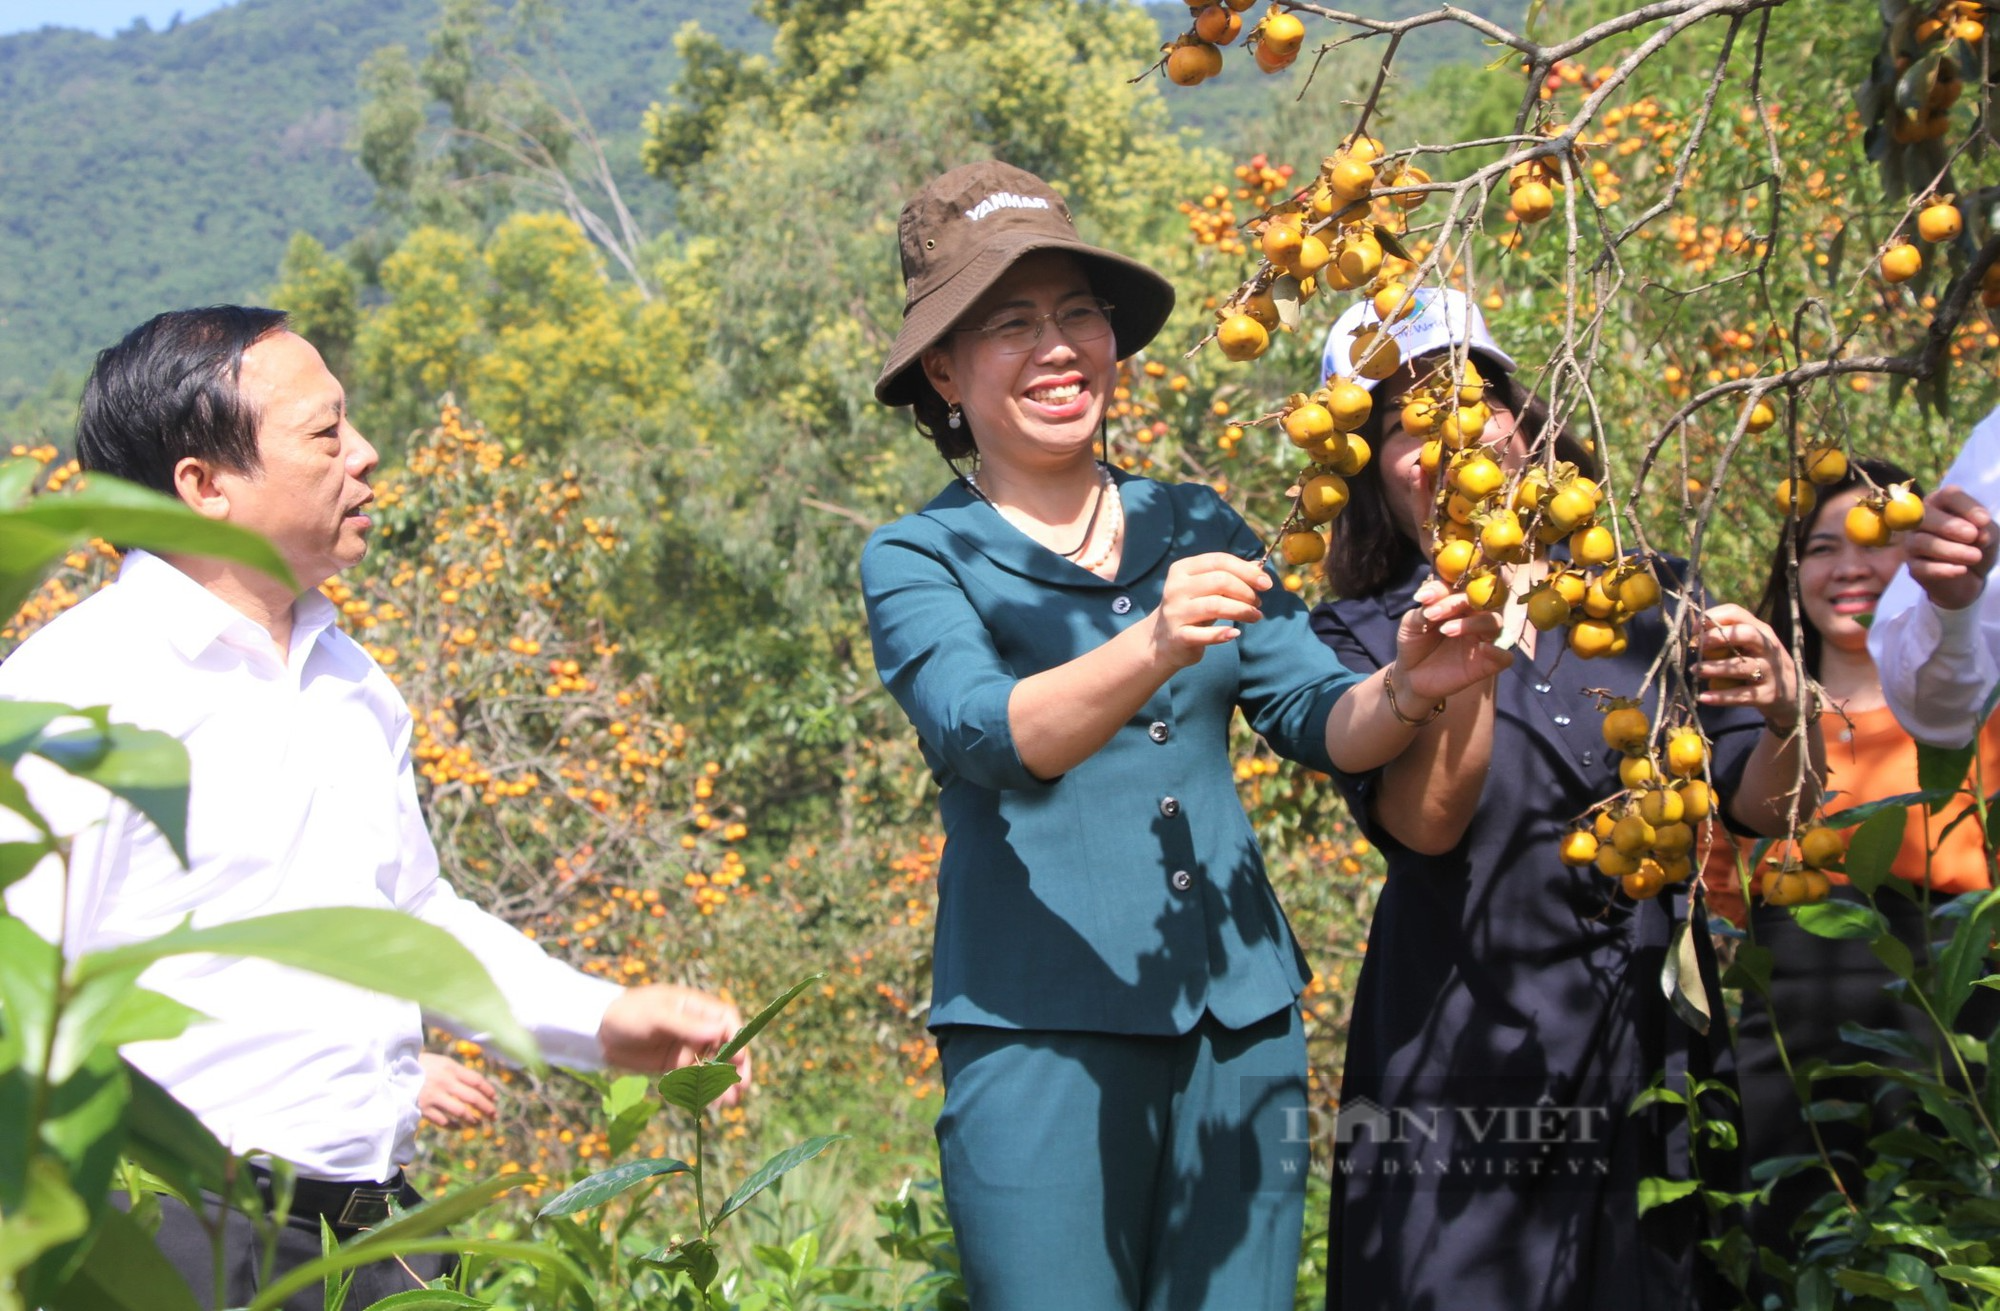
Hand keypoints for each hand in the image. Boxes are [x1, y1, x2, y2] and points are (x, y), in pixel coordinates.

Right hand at [416, 1052, 497, 1128]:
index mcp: (450, 1068)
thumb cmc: (422, 1066)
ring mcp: (434, 1096)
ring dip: (472, 1120)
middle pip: (473, 1098)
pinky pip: (443, 1121)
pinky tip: (459, 1126)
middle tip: (494, 1115)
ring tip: (478, 1123)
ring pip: (461, 1112)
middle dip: (487, 1108)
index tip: (495, 1099)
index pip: (477, 1080)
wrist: (393, 1071)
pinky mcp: (423, 1108)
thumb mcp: (441, 1062)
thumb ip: (458, 1072)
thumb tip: (479, 1086)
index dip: (488, 1091)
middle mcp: (444, 1082)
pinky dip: (453, 1125)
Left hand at [598, 984, 751, 1105]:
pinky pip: (695, 1079)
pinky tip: (708, 1105)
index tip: (739, 1059)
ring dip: (722, 1084)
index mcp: (695, 1007)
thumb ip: (686, 1025)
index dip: (737, 1039)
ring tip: (727, 1104)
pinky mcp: (675, 1065)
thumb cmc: (628, 1013)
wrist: (598, 1032)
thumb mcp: (656, 1016)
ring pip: (713, 1066)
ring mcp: (687, 1047)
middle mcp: (696, 1027)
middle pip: (726, 1046)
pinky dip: (703, 1091)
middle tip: (741, 1088)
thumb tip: (719, 1032)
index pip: (726, 1021)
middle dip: (735, 1068)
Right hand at [1147, 552, 1269, 669]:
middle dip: (1246, 591)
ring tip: (1255, 616)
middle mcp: (1176, 587)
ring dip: (1242, 611)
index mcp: (1182, 569)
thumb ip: (1230, 575)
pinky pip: (1205, 634)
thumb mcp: (1207, 588)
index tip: (1266, 583)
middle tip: (1257, 603)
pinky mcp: (1178, 636)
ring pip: (1215, 606)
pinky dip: (1224, 634)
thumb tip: (1259, 567)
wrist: (1162, 640)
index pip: (1219, 560)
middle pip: (1220, 581)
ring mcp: (1175, 612)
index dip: (1247, 571)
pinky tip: (1235, 633)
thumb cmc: (1193, 609)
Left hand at [1389, 577, 1512, 707]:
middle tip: (1432, 614)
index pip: (1458, 587)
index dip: (1442, 590)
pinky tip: (1482, 649)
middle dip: (1456, 603)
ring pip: (1493, 622)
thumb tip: (1430, 602)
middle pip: (1480, 600)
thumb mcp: (1411, 625)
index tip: (1421, 598)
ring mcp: (1482, 639)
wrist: (1413, 676)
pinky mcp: (1487, 663)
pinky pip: (1505, 656)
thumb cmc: (1415, 644)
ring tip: (1446, 630)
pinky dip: (1499, 651)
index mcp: (1456, 603)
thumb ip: (1422, 611)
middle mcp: (1473, 617)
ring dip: (1471, 623)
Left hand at [1695, 604, 1801, 730]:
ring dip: (1714, 668)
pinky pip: (1741, 696)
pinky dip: (1721, 697)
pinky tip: (1703, 698)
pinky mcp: (1768, 695)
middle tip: (1697, 646)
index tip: (1694, 630)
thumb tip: (1694, 635)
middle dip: (1718, 637)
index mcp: (1761, 631)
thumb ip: (1728, 638)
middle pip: (1746, 634)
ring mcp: (1771, 671)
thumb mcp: (1751, 647)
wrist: (1793, 696)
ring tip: (1695, 670)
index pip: (1736, 613)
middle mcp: (1768, 648)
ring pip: (1742, 666)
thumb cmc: (1761, 665)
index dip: (1712, 617)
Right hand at [1907, 485, 1996, 611]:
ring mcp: (1913, 543)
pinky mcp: (1913, 567)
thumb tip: (1978, 533)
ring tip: (1975, 557)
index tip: (1984, 521)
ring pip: (1921, 542)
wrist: (1972, 576)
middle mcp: (1922, 520)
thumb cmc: (1978, 545)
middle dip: (1949, 526)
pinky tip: (1962, 570)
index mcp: (1942, 504)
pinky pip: (1921, 567)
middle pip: (1924, 516)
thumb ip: (1984, 529)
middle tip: (1972, 536)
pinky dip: (1942, 569)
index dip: (1965, 506)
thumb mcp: (1989, 533)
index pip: (1948, 496)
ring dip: (1951, 550)